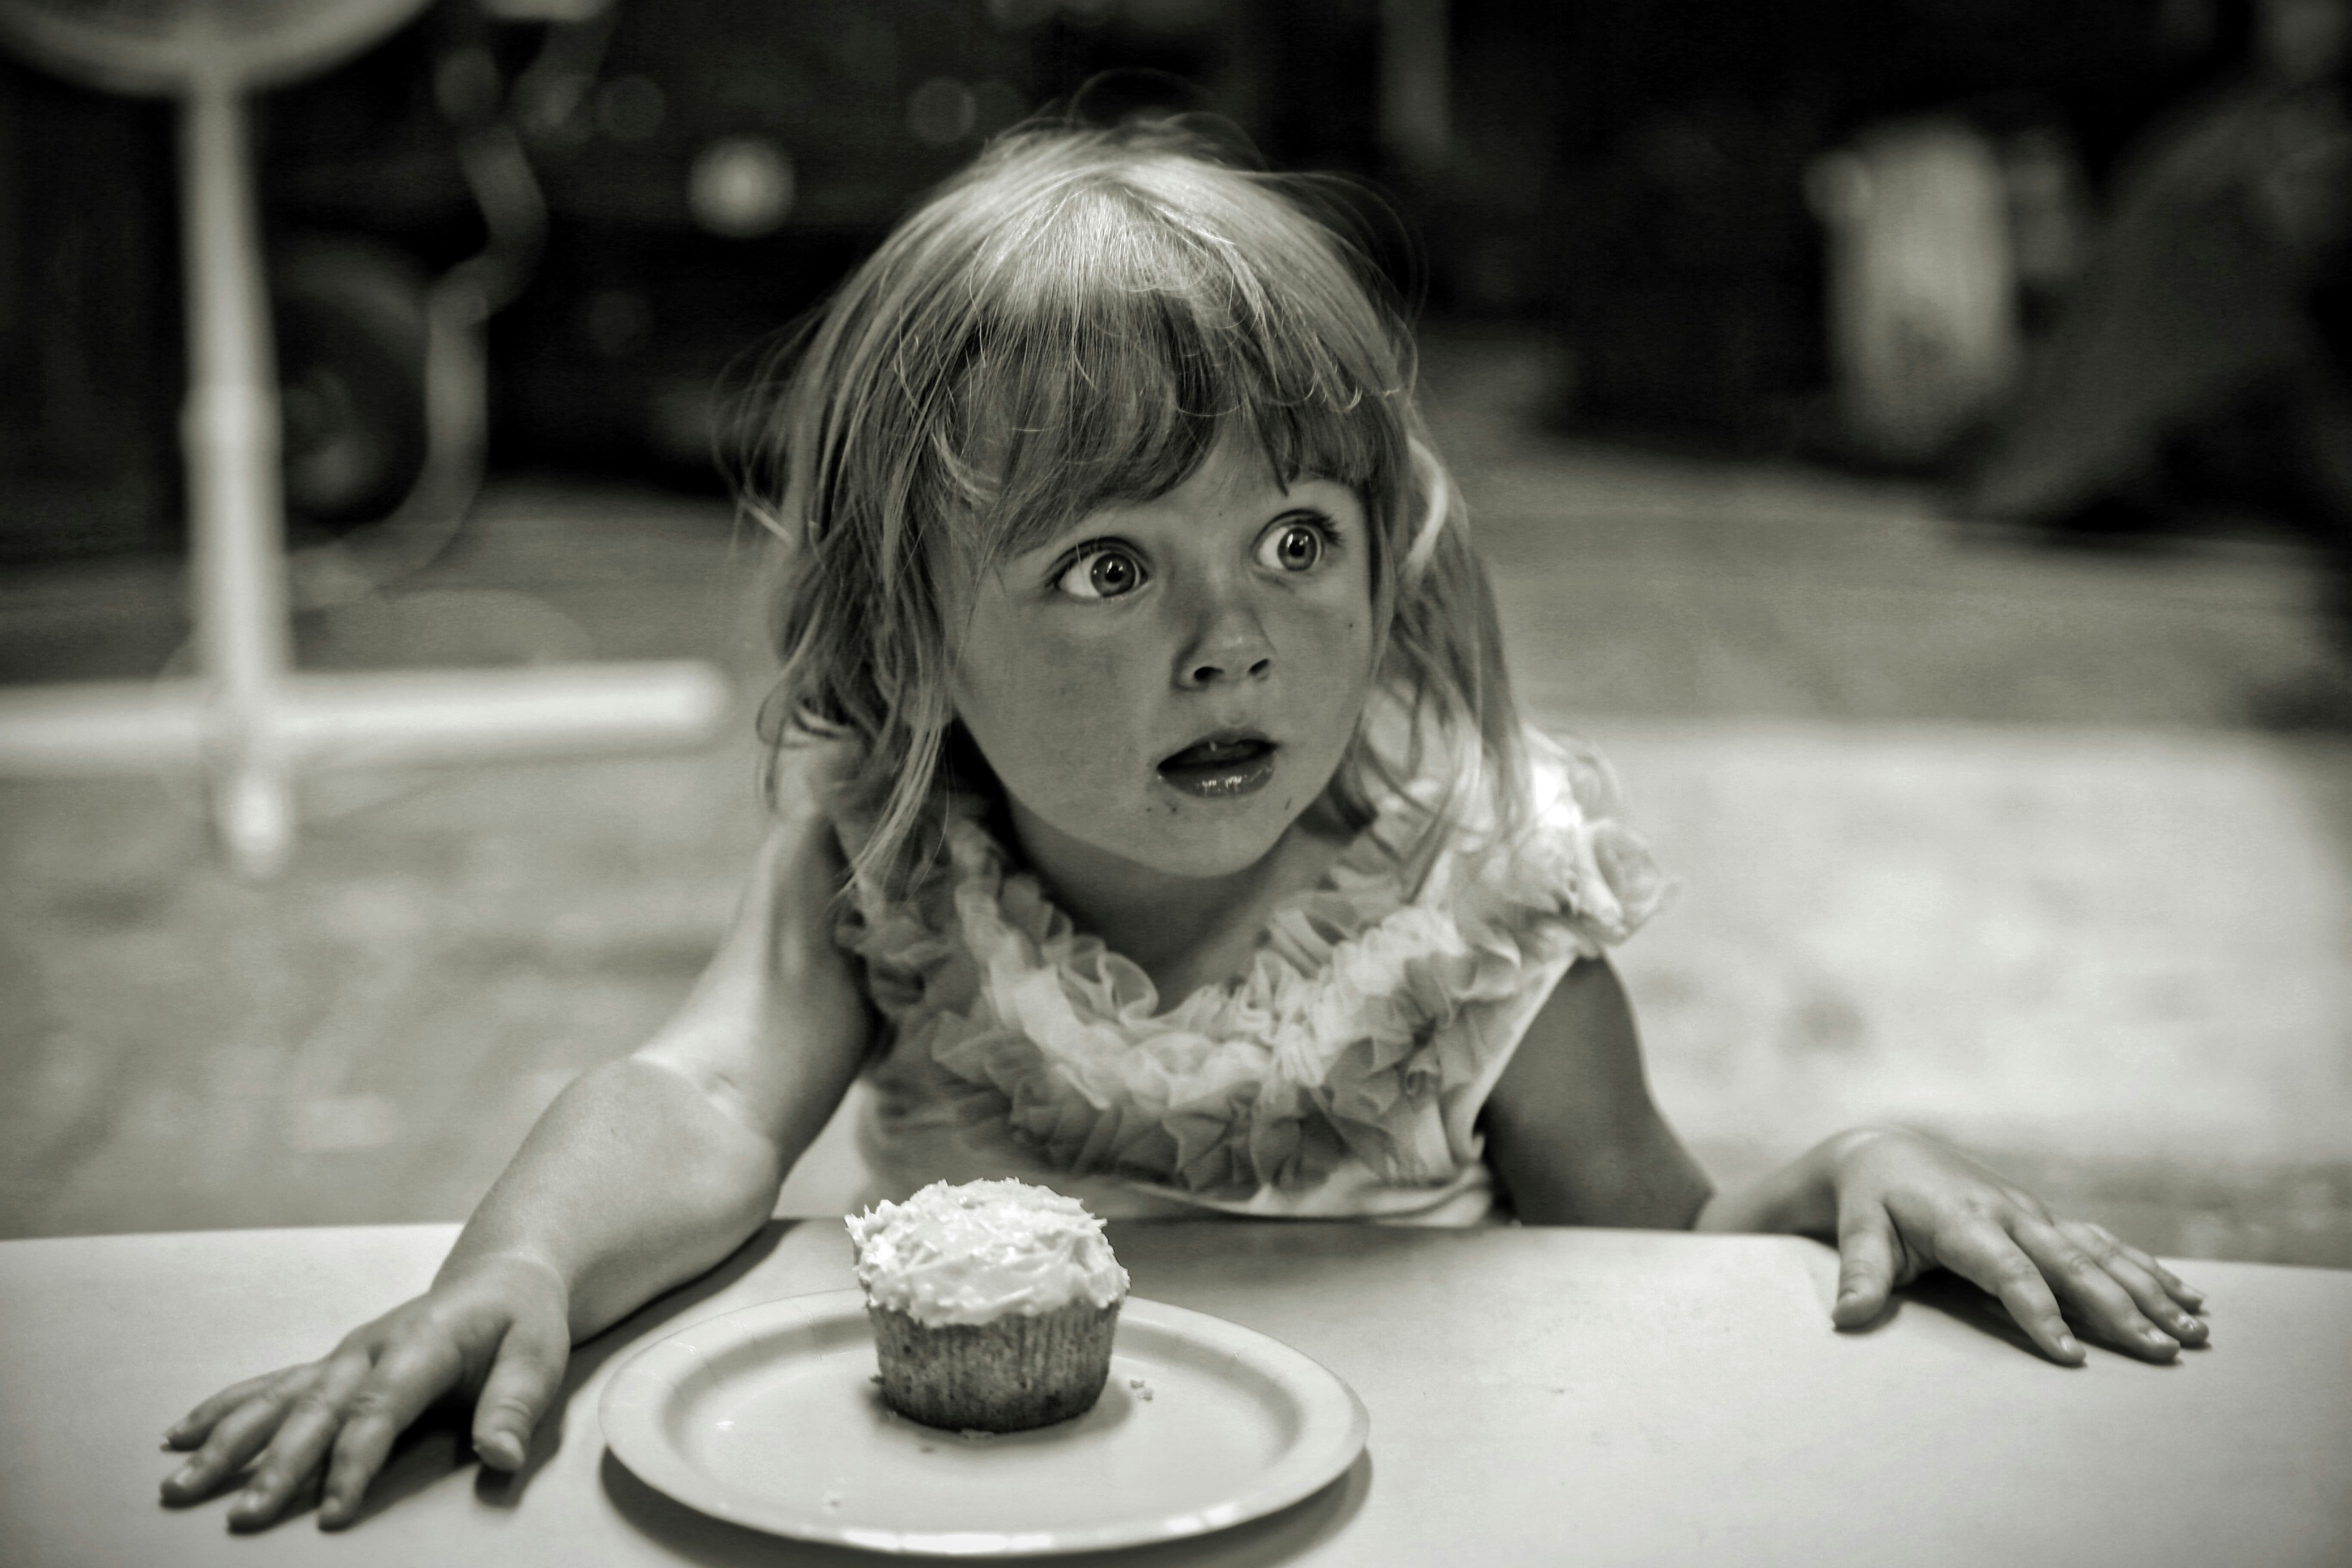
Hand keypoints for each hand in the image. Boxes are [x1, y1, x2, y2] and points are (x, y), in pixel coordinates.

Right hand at [159, 1253, 570, 1529]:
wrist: (502, 1279)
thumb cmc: (521, 1321)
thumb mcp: (538, 1354)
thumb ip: (515, 1404)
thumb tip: (500, 1456)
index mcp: (423, 1343)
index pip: (380, 1408)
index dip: (354, 1460)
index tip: (333, 1511)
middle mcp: (370, 1347)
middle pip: (316, 1410)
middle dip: (277, 1465)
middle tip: (244, 1516)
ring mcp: (344, 1355)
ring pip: (278, 1400)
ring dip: (228, 1442)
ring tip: (181, 1484)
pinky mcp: (331, 1365)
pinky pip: (270, 1386)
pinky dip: (224, 1409)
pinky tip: (181, 1434)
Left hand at [1823, 1129, 2208, 1363]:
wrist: (1884, 1152)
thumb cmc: (1868, 1201)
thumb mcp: (1857, 1231)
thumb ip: (1858, 1274)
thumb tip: (1844, 1319)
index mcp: (1963, 1220)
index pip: (2008, 1272)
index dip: (2039, 1312)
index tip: (2071, 1355)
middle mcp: (2009, 1213)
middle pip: (2071, 1265)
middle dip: (2120, 1308)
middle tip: (2162, 1351)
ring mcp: (2034, 1214)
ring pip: (2102, 1254)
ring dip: (2150, 1292)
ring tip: (2195, 1333)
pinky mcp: (2047, 1219)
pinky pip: (2105, 1244)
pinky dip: (2147, 1270)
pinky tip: (2188, 1297)